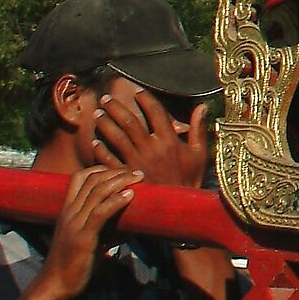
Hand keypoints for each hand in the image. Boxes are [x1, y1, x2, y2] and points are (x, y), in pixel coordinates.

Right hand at [32, 165, 143, 299]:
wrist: (55, 285)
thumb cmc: (74, 264)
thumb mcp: (90, 241)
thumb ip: (107, 232)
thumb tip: (131, 229)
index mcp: (67, 211)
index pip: (80, 178)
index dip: (101, 169)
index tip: (122, 170)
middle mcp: (69, 213)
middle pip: (92, 181)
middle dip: (117, 172)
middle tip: (138, 173)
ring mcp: (74, 224)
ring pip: (97, 193)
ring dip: (121, 182)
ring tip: (139, 178)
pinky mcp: (82, 238)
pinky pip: (100, 214)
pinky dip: (116, 202)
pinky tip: (129, 196)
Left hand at [91, 89, 210, 190]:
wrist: (178, 208)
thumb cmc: (190, 179)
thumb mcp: (199, 154)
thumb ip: (198, 129)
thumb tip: (202, 107)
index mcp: (170, 141)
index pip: (156, 112)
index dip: (145, 99)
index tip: (137, 92)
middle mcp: (152, 148)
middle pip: (130, 121)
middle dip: (116, 107)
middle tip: (106, 98)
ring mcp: (137, 162)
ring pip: (116, 137)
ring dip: (105, 124)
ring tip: (97, 114)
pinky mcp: (126, 175)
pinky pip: (109, 160)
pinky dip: (101, 150)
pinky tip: (95, 142)